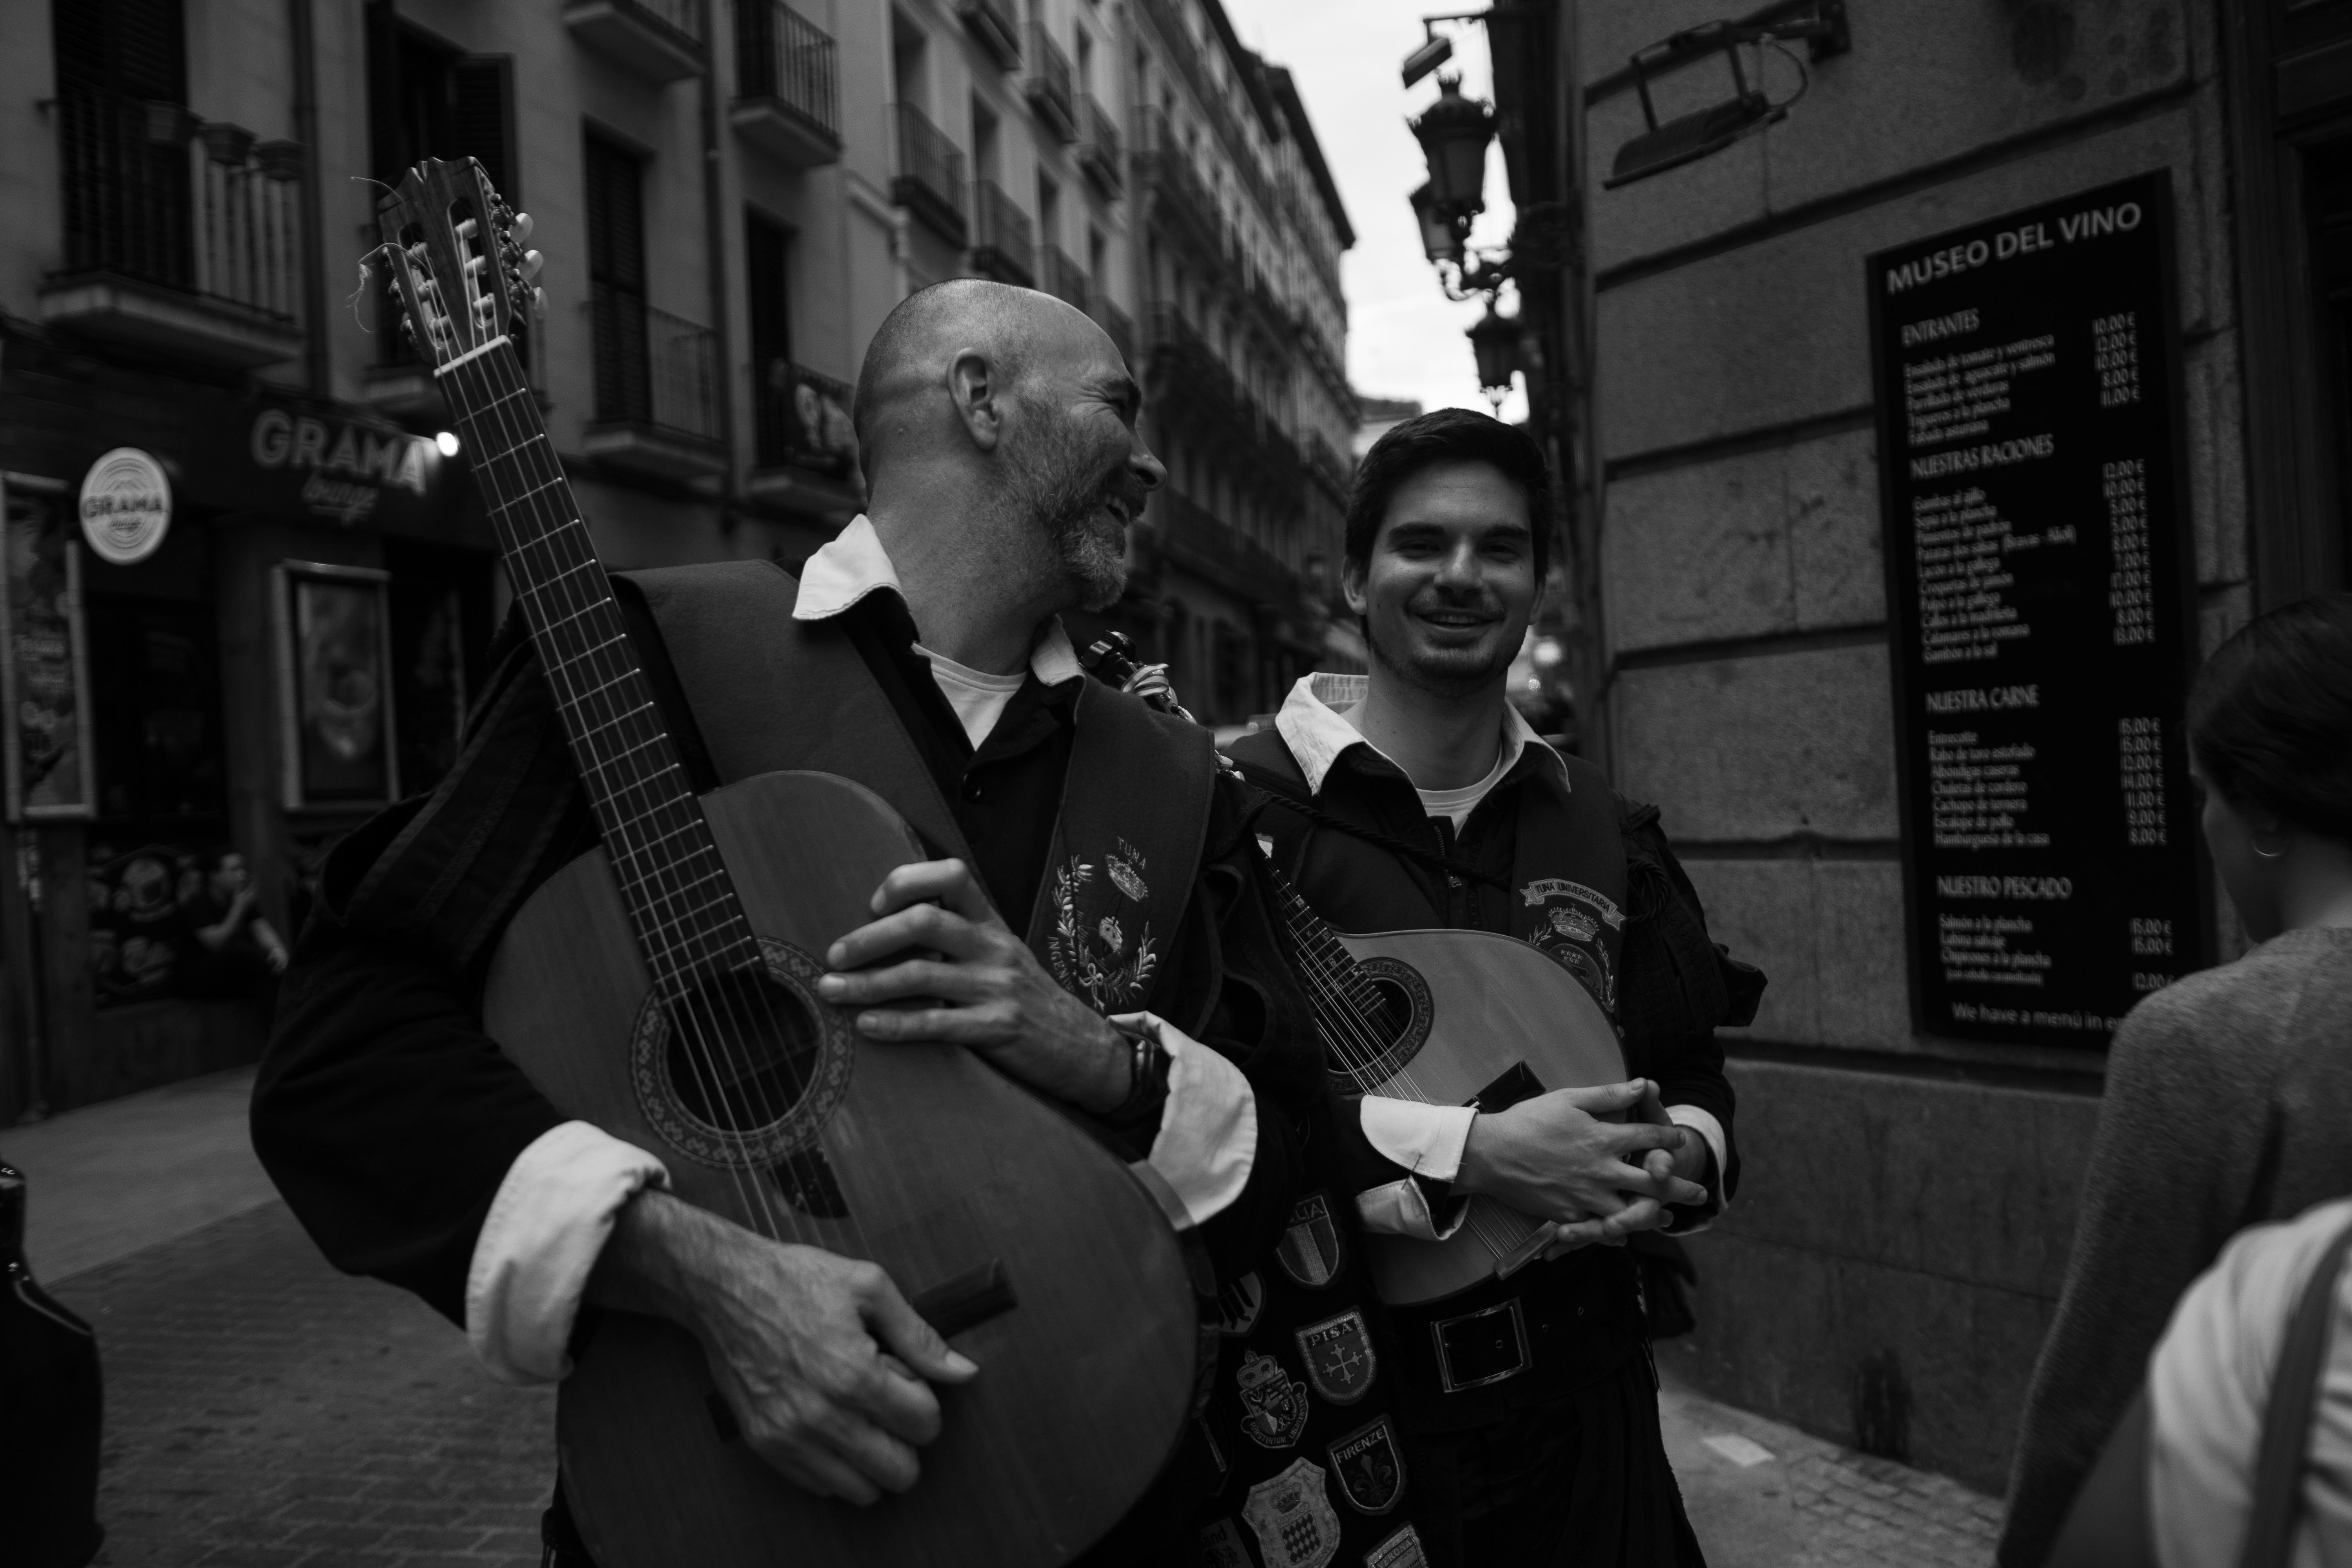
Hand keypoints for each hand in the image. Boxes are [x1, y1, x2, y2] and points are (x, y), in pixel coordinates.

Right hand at [589, 1191, 977, 1503]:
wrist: (725, 1289)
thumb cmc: (799, 1280)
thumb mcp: (869, 1287)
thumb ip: (920, 1337)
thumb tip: (964, 1372)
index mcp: (853, 1374)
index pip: (924, 1424)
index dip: (925, 1401)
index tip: (905, 1378)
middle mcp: (821, 1416)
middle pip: (899, 1471)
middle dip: (906, 1439)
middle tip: (887, 1402)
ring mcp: (789, 1437)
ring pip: (862, 1491)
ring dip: (873, 1459)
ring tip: (858, 1414)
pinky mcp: (765, 1445)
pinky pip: (821, 1486)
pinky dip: (836, 1464)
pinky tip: (829, 1421)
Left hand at [815, 859, 1128, 1112]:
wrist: (1081, 1047)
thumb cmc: (1025, 999)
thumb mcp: (999, 956)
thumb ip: (957, 940)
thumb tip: (886, 932)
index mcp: (992, 923)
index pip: (952, 874)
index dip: (906, 880)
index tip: (874, 905)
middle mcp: (994, 946)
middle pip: (925, 921)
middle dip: (869, 938)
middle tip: (833, 956)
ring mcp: (997, 986)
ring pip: (921, 974)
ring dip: (867, 983)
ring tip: (830, 992)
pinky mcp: (998, 1028)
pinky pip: (937, 1023)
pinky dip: (896, 1024)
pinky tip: (867, 1026)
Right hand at [1457, 1079, 1707, 1230]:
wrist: (1490, 1155)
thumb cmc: (1527, 1121)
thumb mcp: (1568, 1099)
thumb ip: (1609, 1094)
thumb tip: (1644, 1084)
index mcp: (1603, 1139)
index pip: (1648, 1136)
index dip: (1669, 1136)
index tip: (1681, 1138)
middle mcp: (1601, 1171)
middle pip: (1652, 1182)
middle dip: (1679, 1187)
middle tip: (1700, 1193)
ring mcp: (1586, 1197)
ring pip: (1631, 1212)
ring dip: (1653, 1215)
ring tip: (1669, 1219)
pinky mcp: (1569, 1215)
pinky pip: (1600, 1229)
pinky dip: (1615, 1233)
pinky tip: (1625, 1234)